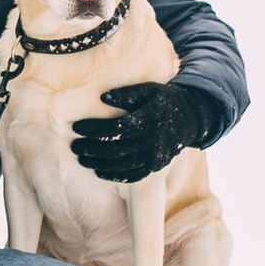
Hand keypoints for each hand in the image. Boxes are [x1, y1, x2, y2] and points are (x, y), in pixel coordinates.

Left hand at [71, 83, 217, 183]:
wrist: (189, 119)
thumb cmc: (163, 100)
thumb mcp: (149, 90)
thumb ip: (127, 94)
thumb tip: (103, 98)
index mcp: (149, 120)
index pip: (115, 128)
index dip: (94, 129)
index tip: (77, 127)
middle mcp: (152, 141)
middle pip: (115, 149)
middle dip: (91, 149)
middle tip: (74, 147)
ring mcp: (154, 157)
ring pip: (121, 165)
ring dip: (98, 163)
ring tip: (82, 159)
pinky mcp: (154, 167)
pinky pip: (132, 175)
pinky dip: (114, 175)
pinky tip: (99, 171)